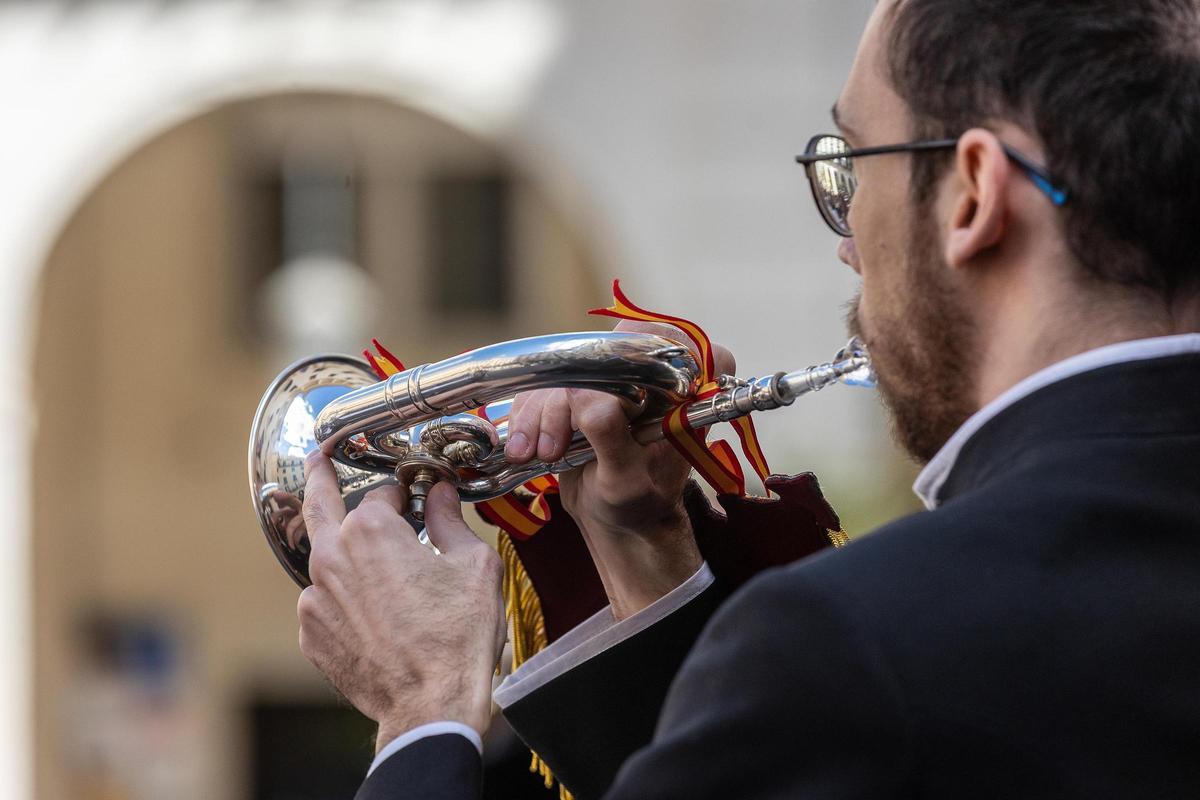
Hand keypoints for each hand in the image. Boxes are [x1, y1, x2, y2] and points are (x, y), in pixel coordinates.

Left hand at [296, 454, 505, 751]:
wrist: (431, 706)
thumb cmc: (456, 635)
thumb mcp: (473, 565)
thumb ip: (451, 521)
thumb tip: (441, 494)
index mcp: (371, 530)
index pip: (383, 495)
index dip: (406, 495)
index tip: (420, 500)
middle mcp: (333, 557)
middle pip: (319, 505)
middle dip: (318, 478)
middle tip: (317, 460)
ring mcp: (315, 598)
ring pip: (326, 561)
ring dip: (344, 554)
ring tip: (370, 561)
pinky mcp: (312, 634)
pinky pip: (324, 603)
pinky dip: (344, 599)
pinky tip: (374, 615)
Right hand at [505, 320, 735, 619]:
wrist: (621, 516)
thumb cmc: (637, 501)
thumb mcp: (627, 479)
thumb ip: (610, 435)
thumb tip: (585, 397)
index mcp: (688, 387)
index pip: (664, 341)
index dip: (626, 359)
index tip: (593, 407)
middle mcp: (654, 370)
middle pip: (598, 355)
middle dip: (563, 401)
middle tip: (551, 448)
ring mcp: (615, 374)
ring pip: (564, 369)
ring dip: (540, 414)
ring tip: (534, 454)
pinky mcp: (582, 385)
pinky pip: (545, 383)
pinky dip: (528, 415)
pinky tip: (524, 448)